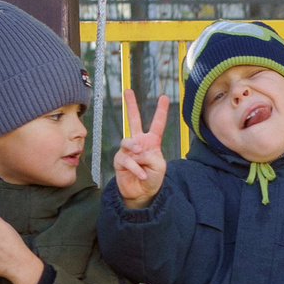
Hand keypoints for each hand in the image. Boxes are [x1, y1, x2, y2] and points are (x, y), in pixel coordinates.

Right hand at [114, 89, 169, 208]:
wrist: (143, 193)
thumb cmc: (153, 177)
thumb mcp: (160, 166)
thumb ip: (151, 156)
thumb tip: (136, 151)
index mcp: (152, 142)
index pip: (157, 124)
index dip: (160, 111)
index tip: (163, 96)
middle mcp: (139, 142)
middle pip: (133, 120)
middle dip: (131, 105)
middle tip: (128, 90)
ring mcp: (128, 150)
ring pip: (127, 141)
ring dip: (135, 149)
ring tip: (140, 154)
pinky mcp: (120, 160)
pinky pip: (126, 160)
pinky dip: (136, 168)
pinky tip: (142, 174)